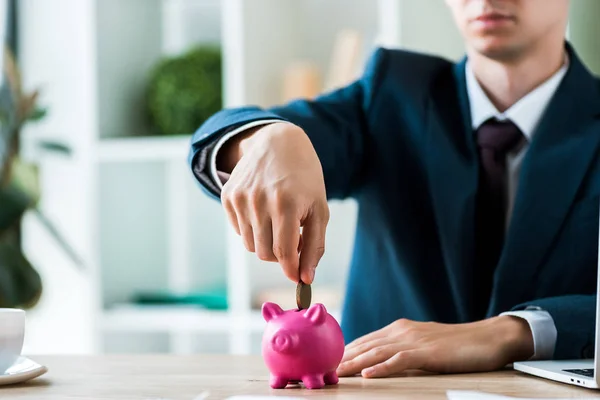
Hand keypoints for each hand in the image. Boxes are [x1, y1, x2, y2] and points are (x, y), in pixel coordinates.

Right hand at [220, 122, 328, 283]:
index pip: (284, 252)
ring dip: (266, 242)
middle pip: (265, 253)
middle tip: (293, 238)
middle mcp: (259, 201)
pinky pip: (239, 230)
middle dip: (281, 254)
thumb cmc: (305, 178)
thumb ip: (315, 245)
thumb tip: (306, 278)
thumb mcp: (319, 208)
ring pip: (250, 244)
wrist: (278, 142)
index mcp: (286, 204)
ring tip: (279, 221)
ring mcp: (240, 198)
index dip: (291, 269)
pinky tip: (263, 210)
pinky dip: (253, 229)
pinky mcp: (227, 195)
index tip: (297, 278)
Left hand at [336, 316, 533, 377]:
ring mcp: (414, 341)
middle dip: (342, 358)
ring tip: (335, 374)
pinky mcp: (427, 353)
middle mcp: (402, 331)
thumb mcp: (423, 343)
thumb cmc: (456, 344)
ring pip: (376, 353)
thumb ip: (402, 348)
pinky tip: (367, 376)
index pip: (365, 340)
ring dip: (354, 364)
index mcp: (399, 329)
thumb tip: (380, 361)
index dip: (344, 351)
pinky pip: (399, 361)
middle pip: (365, 345)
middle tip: (322, 369)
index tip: (326, 361)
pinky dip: (381, 368)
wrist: (487, 338)